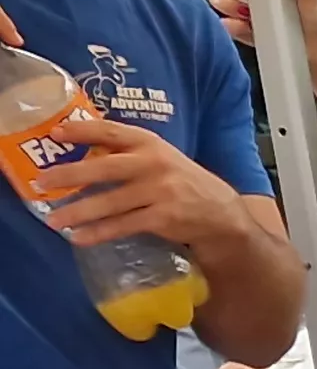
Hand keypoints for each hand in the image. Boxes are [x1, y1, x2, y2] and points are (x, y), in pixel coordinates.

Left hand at [39, 118, 251, 254]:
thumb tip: (78, 152)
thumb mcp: (160, 159)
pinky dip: (99, 233)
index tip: (54, 133)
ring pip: (110, 202)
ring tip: (54, 219)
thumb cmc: (182, 183)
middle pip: (105, 168)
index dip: (81, 131)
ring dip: (78, 211)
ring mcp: (160, 192)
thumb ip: (127, 153)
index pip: (110, 131)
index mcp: (151, 144)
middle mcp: (155, 164)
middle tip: (41, 182)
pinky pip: (124, 226)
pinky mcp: (164, 218)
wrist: (222, 214)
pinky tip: (79, 237)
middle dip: (70, 175)